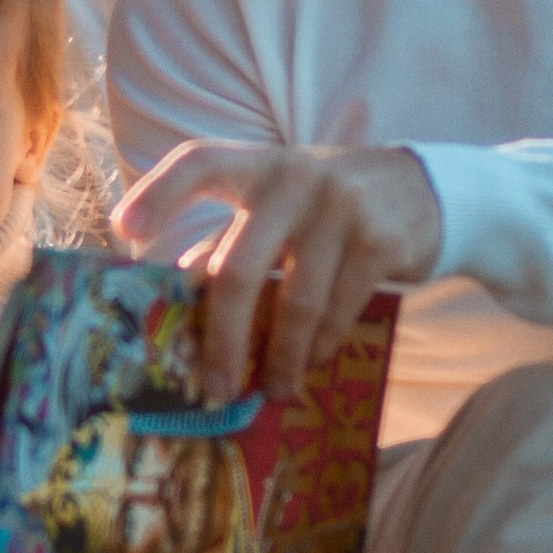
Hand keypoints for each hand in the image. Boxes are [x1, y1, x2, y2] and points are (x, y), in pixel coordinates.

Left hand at [116, 140, 439, 400]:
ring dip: (278, 358)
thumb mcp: (280, 206)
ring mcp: (339, 209)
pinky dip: (317, 348)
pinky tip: (308, 364)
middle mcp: (294, 180)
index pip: (199, 163)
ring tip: (270, 389)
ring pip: (293, 304)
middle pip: (238, 270)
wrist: (428, 190)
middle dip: (221, 339)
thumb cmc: (327, 207)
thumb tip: (180, 297)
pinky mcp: (378, 242)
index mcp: (258, 166)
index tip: (125, 230)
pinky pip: (336, 312)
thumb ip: (234, 239)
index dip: (159, 193)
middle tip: (213, 386)